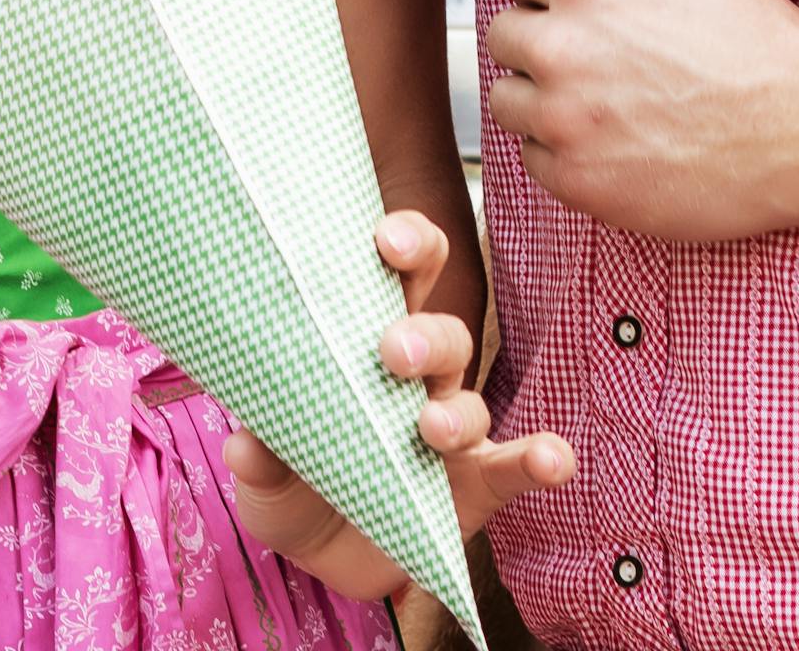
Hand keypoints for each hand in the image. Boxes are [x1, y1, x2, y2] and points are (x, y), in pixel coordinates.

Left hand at [227, 211, 570, 601]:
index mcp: (368, 348)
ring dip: (456, 412)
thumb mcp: (267, 479)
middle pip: (442, 333)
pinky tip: (554, 459)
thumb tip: (244, 445)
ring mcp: (451, 433)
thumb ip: (261, 461)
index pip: (398, 281)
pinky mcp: (477, 487)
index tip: (386, 239)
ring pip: (470, 402)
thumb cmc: (298, 488)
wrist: (328, 560)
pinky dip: (539, 460)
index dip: (405, 248)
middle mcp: (420, 381)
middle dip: (425, 335)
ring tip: (431, 427)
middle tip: (393, 350)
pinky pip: (513, 467)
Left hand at [486, 0, 798, 242]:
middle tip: (596, 53)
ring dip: (541, 95)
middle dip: (540, 36)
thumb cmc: (755, 39)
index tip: (573, 0)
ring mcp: (565, 120)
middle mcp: (561, 49)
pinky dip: (562, 150)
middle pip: (503, 34)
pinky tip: (611, 140)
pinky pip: (534, 159)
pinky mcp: (579, 181)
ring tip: (601, 98)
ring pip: (509, 100)